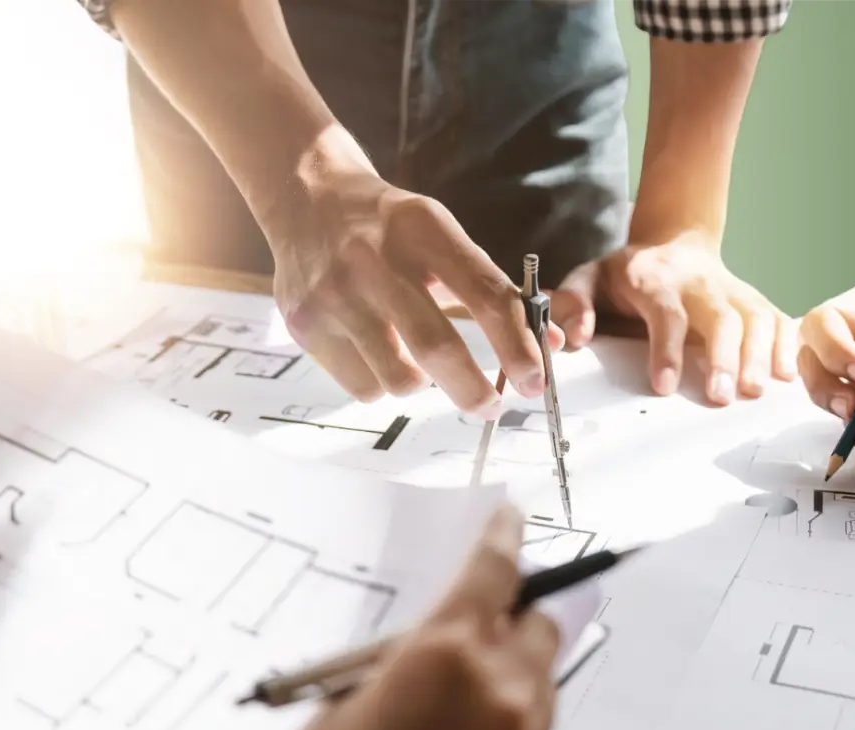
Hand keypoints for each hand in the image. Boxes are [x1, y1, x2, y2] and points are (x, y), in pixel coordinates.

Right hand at [267, 137, 560, 416]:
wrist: (307, 198)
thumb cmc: (392, 228)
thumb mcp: (444, 238)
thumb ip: (496, 291)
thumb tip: (551, 346)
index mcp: (424, 228)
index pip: (484, 294)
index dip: (516, 345)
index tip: (536, 380)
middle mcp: (374, 258)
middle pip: (436, 347)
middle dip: (473, 390)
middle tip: (490, 406)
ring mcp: (333, 292)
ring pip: (398, 379)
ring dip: (421, 384)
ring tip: (417, 362)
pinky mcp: (304, 323)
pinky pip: (362, 388)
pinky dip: (381, 384)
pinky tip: (375, 353)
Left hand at [551, 231, 796, 403]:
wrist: (673, 242)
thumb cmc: (628, 273)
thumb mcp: (589, 278)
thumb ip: (572, 304)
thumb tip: (575, 337)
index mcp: (656, 279)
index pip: (666, 313)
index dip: (666, 349)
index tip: (664, 386)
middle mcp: (700, 283)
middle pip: (721, 316)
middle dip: (723, 356)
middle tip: (720, 397)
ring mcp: (732, 289)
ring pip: (755, 317)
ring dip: (759, 355)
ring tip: (755, 392)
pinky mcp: (753, 300)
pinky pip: (777, 318)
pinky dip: (787, 344)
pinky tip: (788, 374)